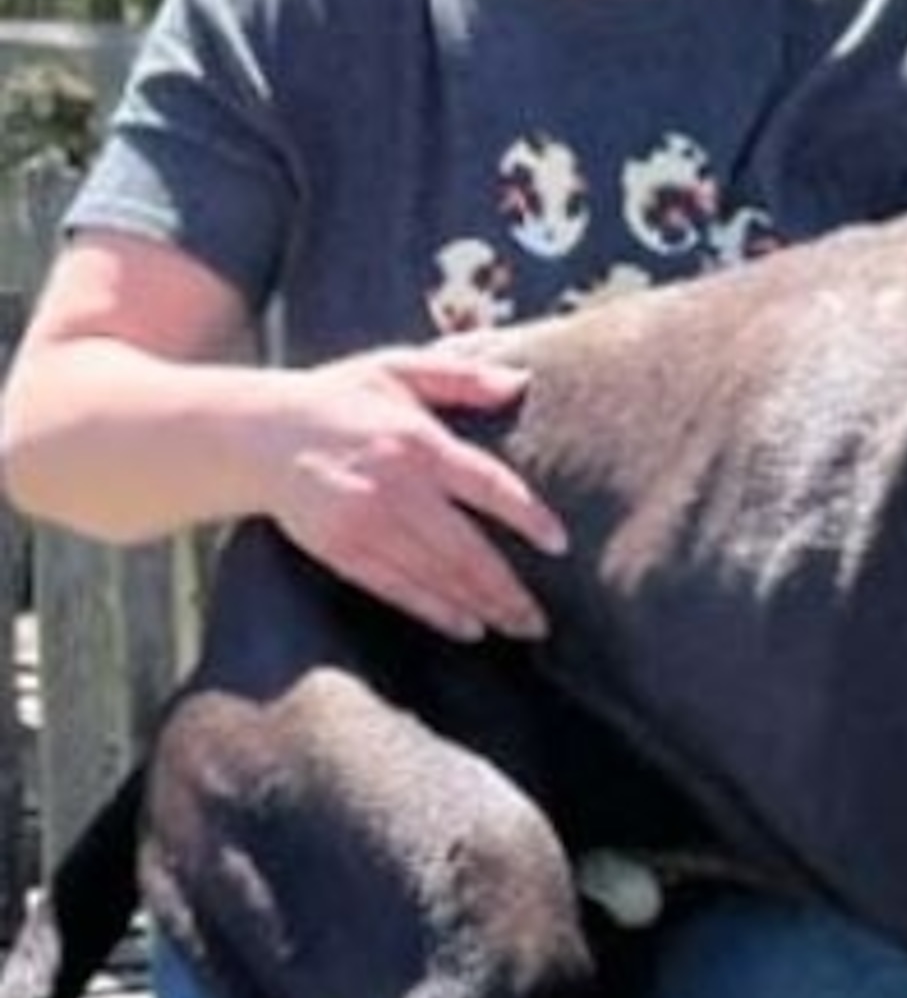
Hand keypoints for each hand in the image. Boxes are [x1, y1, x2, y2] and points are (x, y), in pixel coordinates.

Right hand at [262, 343, 567, 641]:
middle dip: (508, 589)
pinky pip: (397, 588)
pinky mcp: (340, 548)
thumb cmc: (339, 398)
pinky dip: (435, 611)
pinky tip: (468, 628)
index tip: (559, 543)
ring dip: (482, 606)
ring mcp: (365, 521)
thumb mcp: (397, 369)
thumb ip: (461, 375)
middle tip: (542, 619)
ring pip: (436, 575)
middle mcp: (394, 485)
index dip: (526, 516)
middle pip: (466, 547)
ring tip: (520, 627)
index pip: (486, 483)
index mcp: (417, 440)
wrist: (256, 431)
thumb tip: (521, 380)